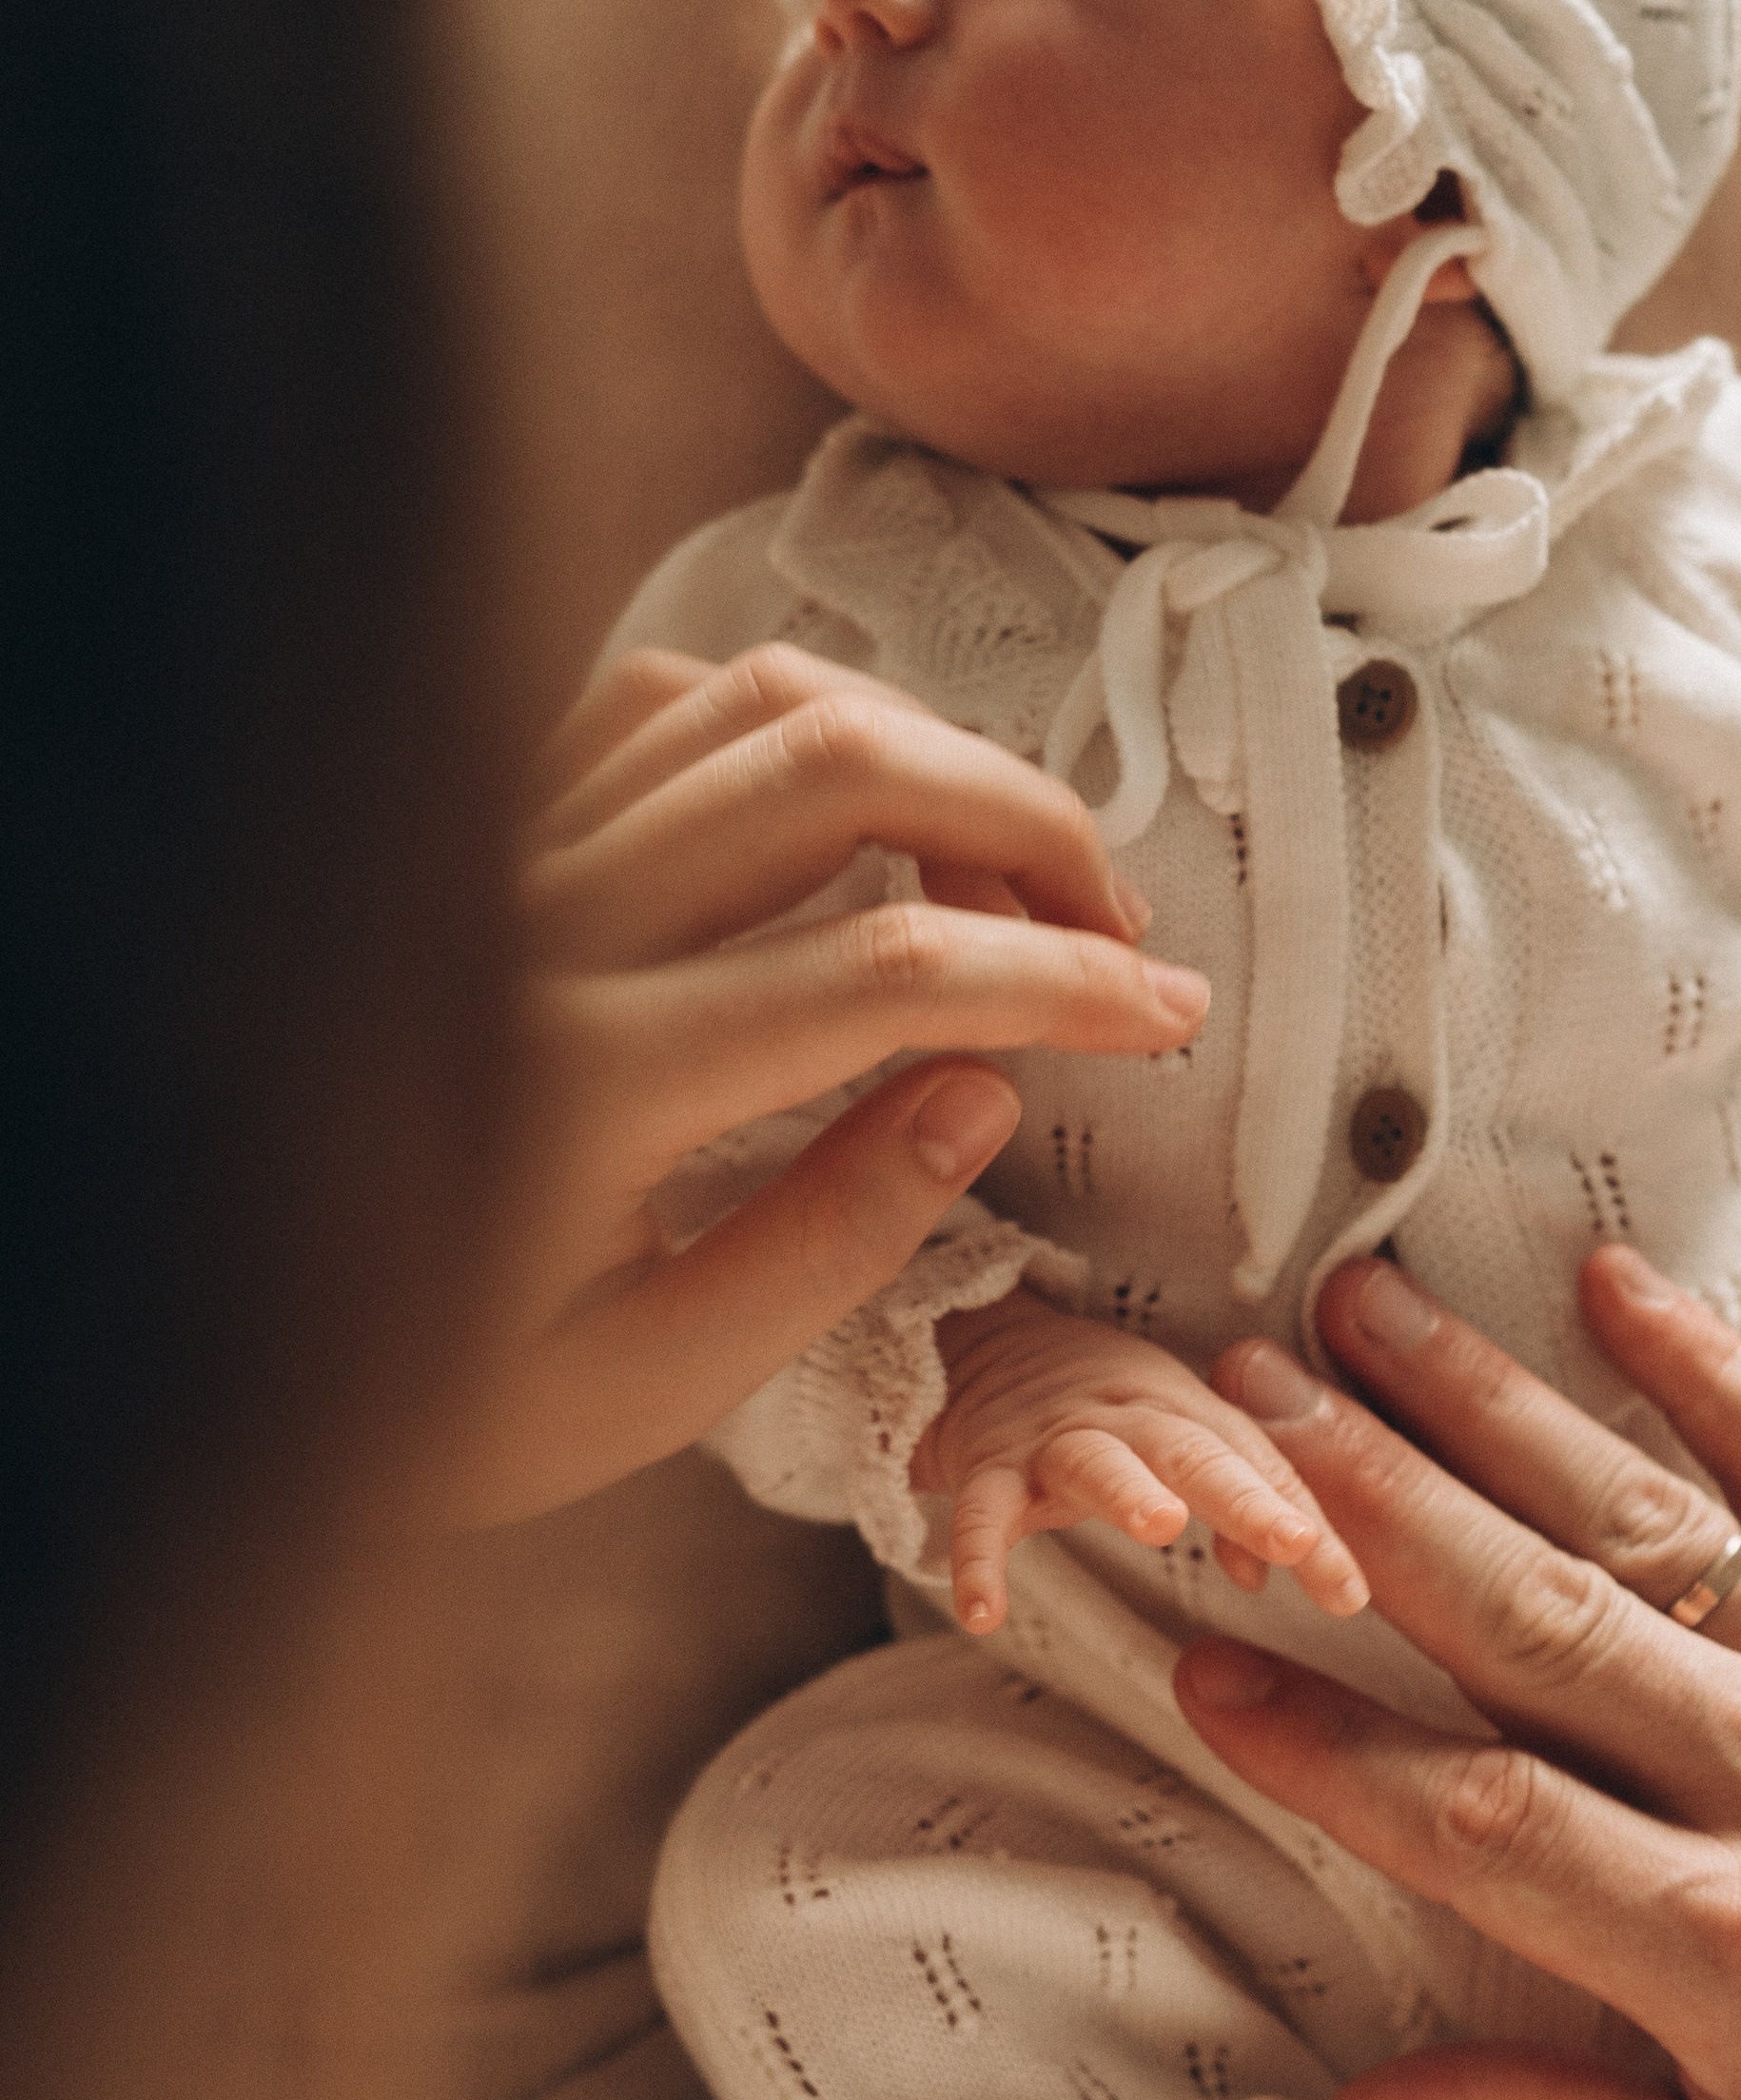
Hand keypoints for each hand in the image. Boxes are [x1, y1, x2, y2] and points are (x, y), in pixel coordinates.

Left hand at [442, 645, 1210, 1522]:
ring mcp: (498, 855)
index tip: (1164, 1016)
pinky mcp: (478, 831)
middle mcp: (534, 926)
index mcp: (582, 1082)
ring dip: (926, 753)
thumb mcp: (640, 1386)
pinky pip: (655, 705)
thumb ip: (830, 1240)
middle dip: (1023, 822)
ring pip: (757, 703)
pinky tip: (853, 814)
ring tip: (1011, 866)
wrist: (216, 1330)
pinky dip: (788, 722)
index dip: (1060, 979)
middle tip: (1117, 927)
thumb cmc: (416, 1396)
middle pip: (838, 768)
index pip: (887, 968)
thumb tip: (986, 1085)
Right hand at [918, 1292, 1369, 1635]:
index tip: (1349, 1593)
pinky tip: (982, 1614)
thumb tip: (1267, 1578)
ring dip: (1130, 1489)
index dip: (1305, 1523)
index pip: (1259, 1464)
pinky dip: (977, 1558)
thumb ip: (1234, 1506)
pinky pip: (980, 1511)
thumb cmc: (1108, 1415)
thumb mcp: (1178, 1443)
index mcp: (1187, 1409)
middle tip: (1294, 1543)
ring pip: (1095, 1460)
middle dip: (1245, 1494)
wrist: (986, 1348)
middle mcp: (1128, 1416)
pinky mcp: (987, 1466)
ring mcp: (1054, 1439)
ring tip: (1160, 1527)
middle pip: (1194, 1450)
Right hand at [1170, 1248, 1740, 2099]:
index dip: (1323, 1744)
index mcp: (1735, 1950)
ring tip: (1356, 1312)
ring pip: (1646, 1518)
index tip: (1202, 1664)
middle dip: (1363, 1499)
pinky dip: (1713, 1372)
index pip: (1473, 1818)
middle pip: (1530, 1616)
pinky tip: (1610, 1283)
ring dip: (1486, 1404)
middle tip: (1232, 1402)